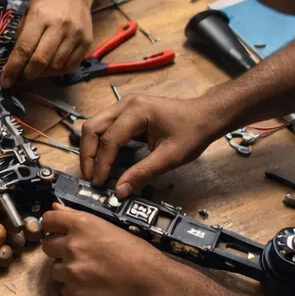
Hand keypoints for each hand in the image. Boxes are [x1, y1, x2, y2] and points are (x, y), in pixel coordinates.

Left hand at [0, 0, 92, 86]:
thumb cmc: (47, 0)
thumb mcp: (28, 12)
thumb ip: (22, 36)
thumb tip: (15, 63)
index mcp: (40, 17)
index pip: (24, 48)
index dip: (13, 68)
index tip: (5, 81)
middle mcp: (59, 26)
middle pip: (40, 61)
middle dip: (27, 75)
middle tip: (20, 79)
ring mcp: (75, 34)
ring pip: (56, 66)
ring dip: (42, 75)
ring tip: (35, 72)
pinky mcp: (86, 41)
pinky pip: (71, 65)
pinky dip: (58, 72)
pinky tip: (50, 68)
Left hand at [40, 204, 185, 295]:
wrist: (155, 286)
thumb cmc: (141, 256)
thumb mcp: (112, 228)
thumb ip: (80, 219)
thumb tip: (57, 208)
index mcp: (82, 225)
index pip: (49, 220)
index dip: (53, 226)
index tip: (59, 231)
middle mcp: (72, 247)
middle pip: (47, 245)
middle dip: (59, 250)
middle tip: (80, 255)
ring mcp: (71, 273)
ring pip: (56, 270)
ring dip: (68, 271)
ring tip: (92, 274)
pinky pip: (65, 290)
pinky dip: (76, 290)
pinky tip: (95, 288)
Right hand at [82, 94, 229, 196]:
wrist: (206, 115)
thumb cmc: (192, 132)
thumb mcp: (169, 157)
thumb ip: (142, 173)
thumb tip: (120, 191)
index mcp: (137, 111)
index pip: (109, 139)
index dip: (102, 164)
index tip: (100, 184)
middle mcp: (126, 104)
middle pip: (92, 127)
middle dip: (88, 154)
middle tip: (90, 178)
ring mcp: (125, 105)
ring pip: (95, 125)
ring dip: (91, 148)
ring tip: (94, 171)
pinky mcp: (127, 111)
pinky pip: (105, 126)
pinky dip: (100, 143)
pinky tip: (104, 160)